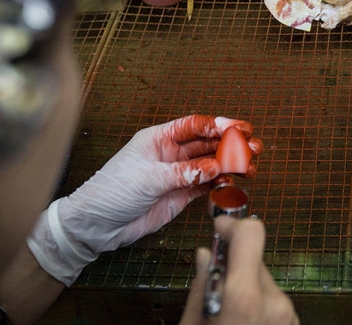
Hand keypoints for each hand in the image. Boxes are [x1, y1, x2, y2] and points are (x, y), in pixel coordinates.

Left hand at [27, 115, 261, 285]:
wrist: (97, 224)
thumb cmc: (113, 191)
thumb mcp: (149, 177)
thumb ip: (185, 173)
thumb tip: (215, 167)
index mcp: (160, 138)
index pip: (194, 126)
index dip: (218, 125)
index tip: (239, 128)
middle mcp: (171, 153)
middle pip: (207, 144)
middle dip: (231, 145)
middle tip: (254, 146)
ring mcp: (177, 174)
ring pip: (211, 165)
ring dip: (231, 165)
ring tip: (252, 167)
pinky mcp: (181, 194)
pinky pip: (206, 186)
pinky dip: (222, 184)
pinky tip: (235, 183)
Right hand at [180, 216, 298, 324]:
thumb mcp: (192, 324)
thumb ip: (201, 287)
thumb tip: (206, 256)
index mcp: (244, 298)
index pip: (250, 233)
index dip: (233, 225)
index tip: (221, 227)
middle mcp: (273, 302)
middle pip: (254, 259)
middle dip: (233, 265)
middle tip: (214, 287)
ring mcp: (287, 314)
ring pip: (262, 280)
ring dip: (245, 287)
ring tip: (228, 313)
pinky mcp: (293, 321)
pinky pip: (272, 299)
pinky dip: (257, 304)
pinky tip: (244, 321)